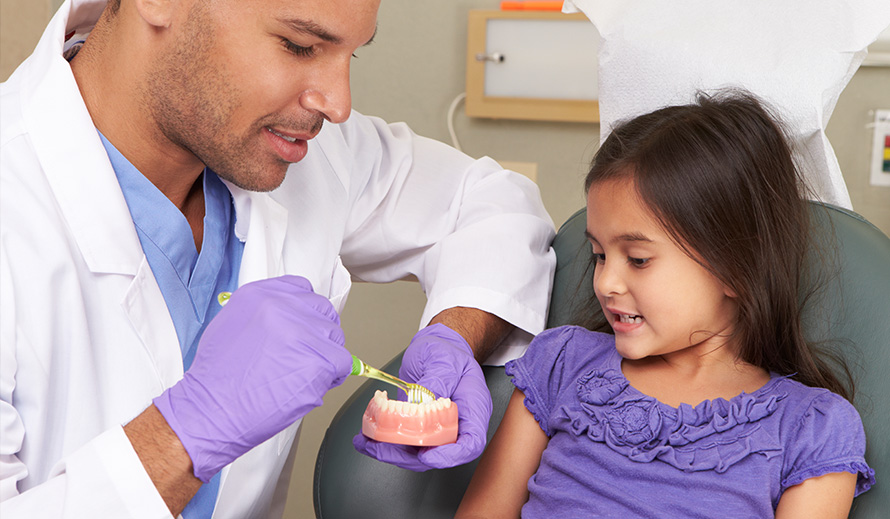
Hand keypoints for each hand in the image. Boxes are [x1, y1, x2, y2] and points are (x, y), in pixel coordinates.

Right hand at [153, 275, 351, 481]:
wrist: (212, 410)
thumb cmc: (218, 378)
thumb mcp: (231, 324)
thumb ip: (264, 313)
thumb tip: (292, 318)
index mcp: (261, 294)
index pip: (302, 290)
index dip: (306, 313)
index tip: (304, 327)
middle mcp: (284, 307)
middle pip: (323, 312)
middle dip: (317, 334)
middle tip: (303, 356)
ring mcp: (303, 331)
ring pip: (335, 338)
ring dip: (324, 356)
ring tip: (300, 373)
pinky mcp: (319, 359)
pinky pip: (343, 363)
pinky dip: (333, 376)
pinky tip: (311, 384)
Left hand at [353, 323, 492, 470]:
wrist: (437, 346)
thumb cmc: (447, 351)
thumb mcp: (444, 360)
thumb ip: (436, 381)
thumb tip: (423, 402)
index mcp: (473, 407)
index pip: (471, 443)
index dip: (450, 455)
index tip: (426, 455)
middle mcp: (458, 423)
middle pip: (440, 452)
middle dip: (408, 455)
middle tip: (382, 447)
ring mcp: (439, 427)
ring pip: (419, 452)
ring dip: (392, 452)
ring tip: (368, 442)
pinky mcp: (421, 427)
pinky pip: (407, 442)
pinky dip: (387, 442)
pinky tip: (368, 437)